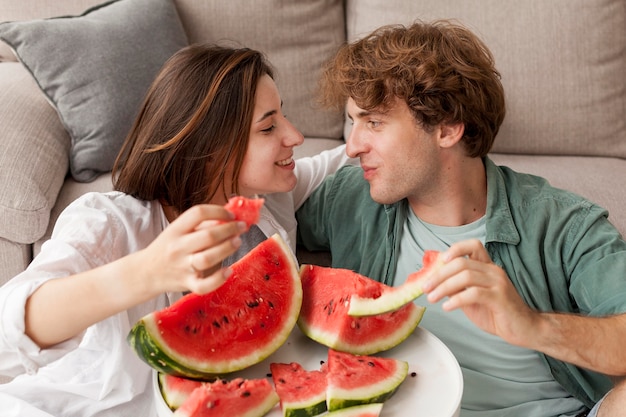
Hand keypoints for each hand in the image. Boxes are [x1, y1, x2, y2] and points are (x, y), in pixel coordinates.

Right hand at [140, 204, 246, 294]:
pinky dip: (219, 279)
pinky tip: (229, 271)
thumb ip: (202, 225)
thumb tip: (231, 217)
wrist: (146, 272)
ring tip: (237, 242)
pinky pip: (204, 285)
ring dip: (227, 248)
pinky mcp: (186, 283)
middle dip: (230, 229)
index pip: (198, 213)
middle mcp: (178, 247)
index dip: (218, 211)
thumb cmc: (168, 248)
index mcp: (176, 229)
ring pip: (208, 258)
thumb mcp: (179, 231)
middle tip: (241, 227)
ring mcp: (182, 267)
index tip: (231, 214)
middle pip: (208, 236)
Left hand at [421, 239, 537, 345]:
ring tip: (432, 298)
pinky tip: (447, 307)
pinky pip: (474, 293)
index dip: (455, 248)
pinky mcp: (500, 298)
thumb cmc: (497, 312)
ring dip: (444, 287)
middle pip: (461, 262)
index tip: (439, 261)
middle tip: (426, 287)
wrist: (524, 328)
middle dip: (439, 274)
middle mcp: (493, 271)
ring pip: (465, 276)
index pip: (472, 245)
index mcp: (488, 266)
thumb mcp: (472, 297)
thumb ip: (457, 286)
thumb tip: (434, 281)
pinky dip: (456, 299)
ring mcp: (498, 283)